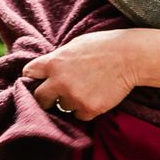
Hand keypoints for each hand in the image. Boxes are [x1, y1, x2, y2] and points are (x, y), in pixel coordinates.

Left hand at [22, 31, 139, 121]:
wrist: (130, 56)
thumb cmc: (103, 46)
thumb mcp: (74, 45)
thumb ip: (58, 59)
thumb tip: (46, 71)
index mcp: (53, 62)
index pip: (29, 73)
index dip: (33, 77)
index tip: (38, 81)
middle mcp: (59, 81)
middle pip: (39, 98)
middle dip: (46, 97)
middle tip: (54, 97)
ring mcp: (74, 97)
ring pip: (63, 107)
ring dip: (71, 101)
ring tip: (86, 89)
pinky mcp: (89, 109)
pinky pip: (80, 115)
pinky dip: (86, 109)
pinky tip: (96, 96)